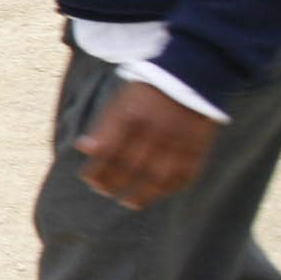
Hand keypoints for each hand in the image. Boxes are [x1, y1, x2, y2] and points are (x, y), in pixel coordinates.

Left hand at [77, 82, 219, 208]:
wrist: (190, 76)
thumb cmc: (146, 94)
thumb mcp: (120, 103)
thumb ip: (103, 128)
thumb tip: (83, 149)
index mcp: (130, 118)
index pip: (107, 152)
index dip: (96, 169)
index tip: (89, 179)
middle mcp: (153, 132)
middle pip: (130, 167)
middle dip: (113, 183)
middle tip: (103, 191)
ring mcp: (177, 142)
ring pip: (157, 177)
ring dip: (142, 194)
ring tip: (129, 202)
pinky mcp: (197, 148)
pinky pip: (184, 175)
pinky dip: (170, 187)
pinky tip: (158, 193)